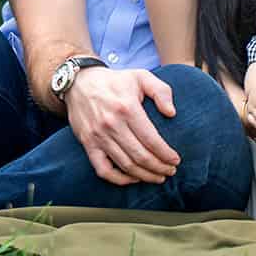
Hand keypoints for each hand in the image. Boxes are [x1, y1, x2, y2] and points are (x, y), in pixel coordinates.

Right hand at [63, 67, 180, 186]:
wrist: (80, 82)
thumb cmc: (115, 81)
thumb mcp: (141, 76)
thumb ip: (161, 91)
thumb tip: (171, 113)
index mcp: (127, 107)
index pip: (151, 139)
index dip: (166, 154)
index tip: (176, 160)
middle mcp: (112, 124)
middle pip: (140, 156)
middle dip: (159, 168)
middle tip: (170, 171)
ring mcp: (98, 136)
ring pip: (125, 165)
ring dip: (144, 175)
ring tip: (158, 177)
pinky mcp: (88, 144)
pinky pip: (103, 170)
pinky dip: (119, 179)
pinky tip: (133, 178)